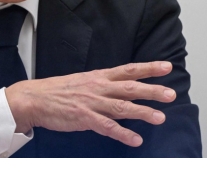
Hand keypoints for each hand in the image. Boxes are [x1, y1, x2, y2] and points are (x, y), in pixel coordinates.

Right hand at [5, 61, 174, 146]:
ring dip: (142, 112)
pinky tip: (135, 140)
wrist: (35, 98)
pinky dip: (122, 134)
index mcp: (99, 76)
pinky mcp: (84, 118)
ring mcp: (92, 103)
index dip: (149, 68)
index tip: (166, 67)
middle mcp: (99, 87)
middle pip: (130, 87)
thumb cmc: (59, 91)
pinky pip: (107, 127)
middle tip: (171, 94)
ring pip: (122, 107)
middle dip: (152, 90)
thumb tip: (122, 89)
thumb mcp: (84, 81)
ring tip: (160, 117)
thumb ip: (104, 85)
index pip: (129, 70)